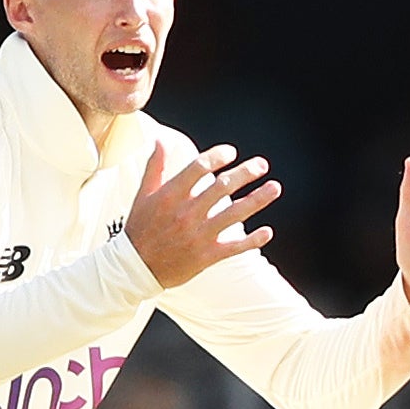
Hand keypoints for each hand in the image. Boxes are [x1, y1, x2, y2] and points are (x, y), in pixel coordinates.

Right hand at [123, 141, 279, 290]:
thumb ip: (155, 167)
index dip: (218, 156)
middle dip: (246, 173)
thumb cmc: (140, 228)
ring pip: (234, 214)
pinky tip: (267, 231)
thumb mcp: (143, 195)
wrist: (135, 268)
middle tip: (262, 165)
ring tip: (274, 188)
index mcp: (170, 196)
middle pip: (223, 187)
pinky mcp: (206, 256)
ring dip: (258, 200)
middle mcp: (187, 213)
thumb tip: (161, 140)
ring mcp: (198, 235)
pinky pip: (235, 247)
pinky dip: (253, 240)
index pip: (199, 167)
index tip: (231, 153)